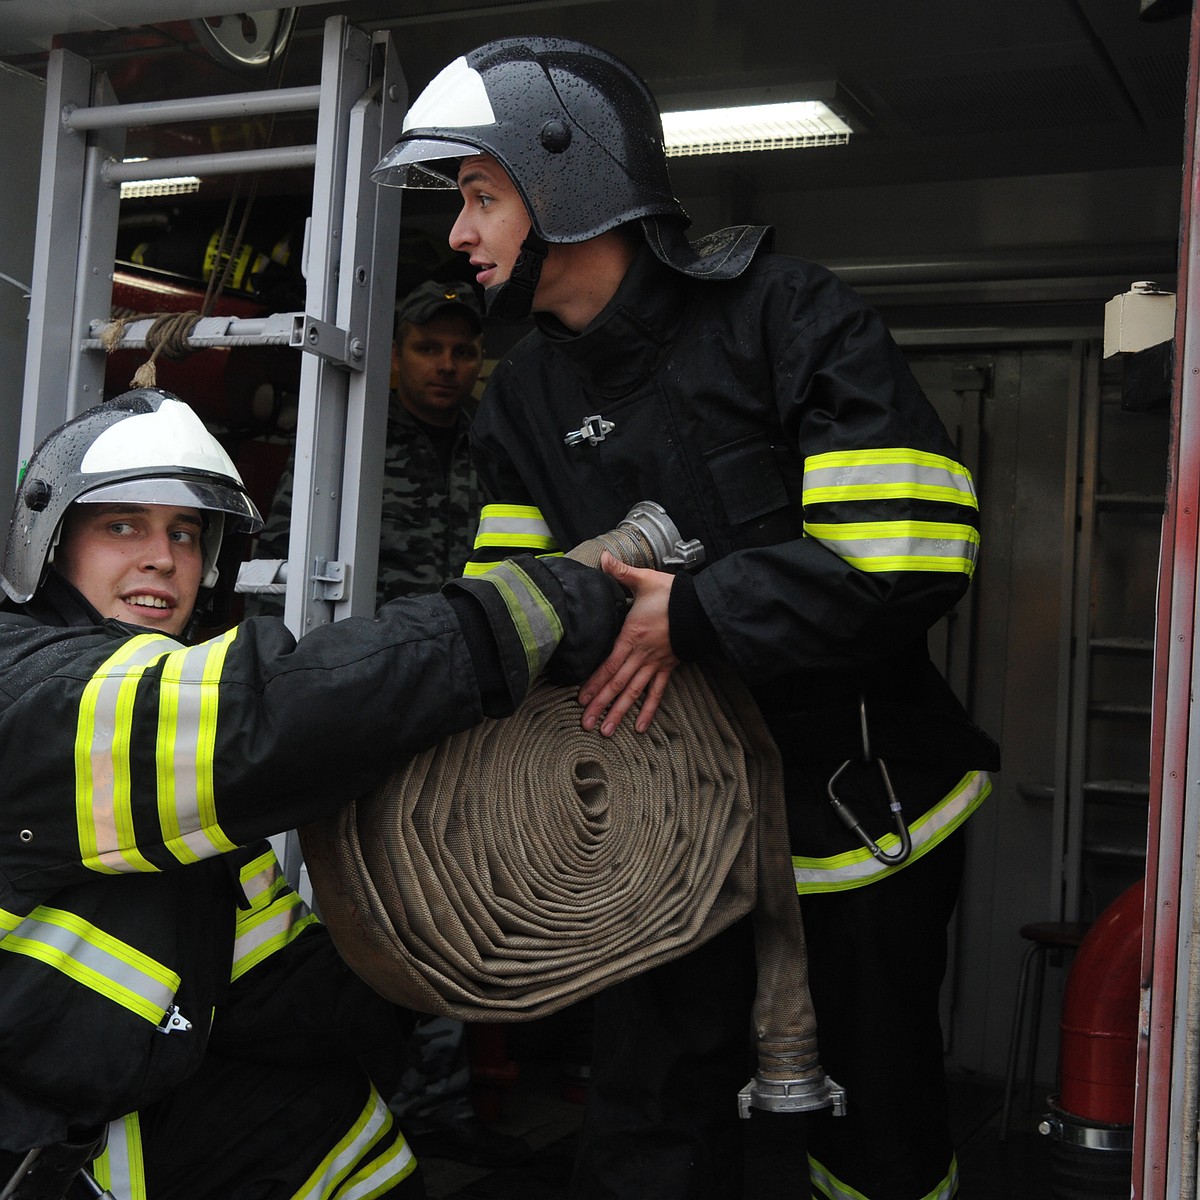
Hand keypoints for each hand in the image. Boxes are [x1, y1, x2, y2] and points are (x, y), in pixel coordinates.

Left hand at [578, 552, 679, 735]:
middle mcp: (642, 654)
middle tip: (585, 723)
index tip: (581, 699)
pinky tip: (641, 727)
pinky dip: (648, 710)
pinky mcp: (668, 667)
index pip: (609, 664)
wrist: (702, 606)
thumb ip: (621, 572)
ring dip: (619, 712)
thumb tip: (603, 558)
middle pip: (618, 683)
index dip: (595, 683)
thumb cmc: (673, 593)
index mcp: (632, 635)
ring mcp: (656, 663)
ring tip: (606, 730)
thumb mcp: (645, 580)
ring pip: (634, 692)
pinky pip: (657, 692)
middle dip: (601, 704)